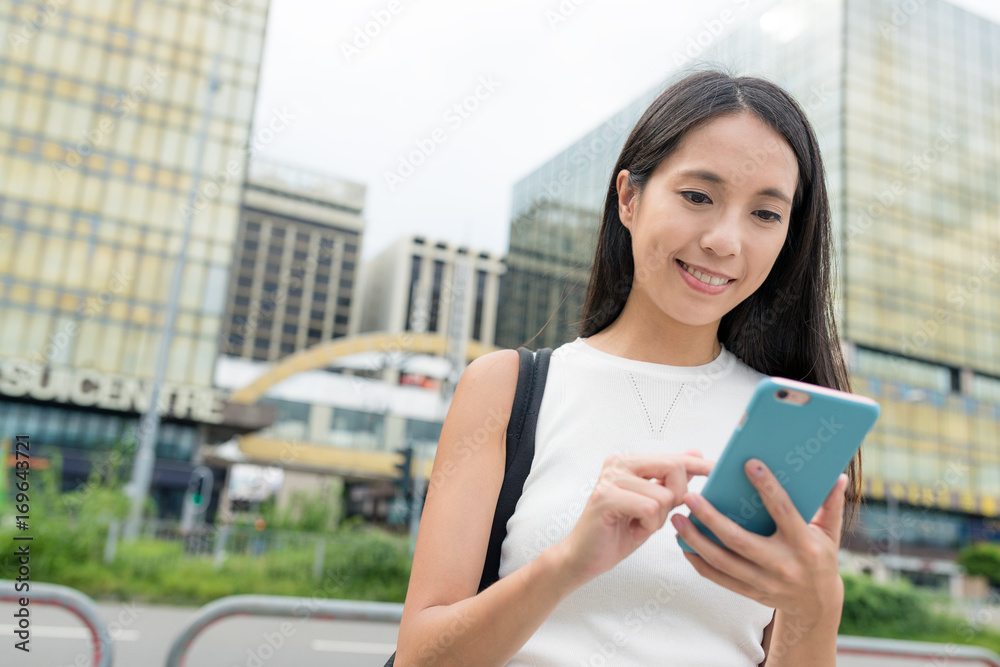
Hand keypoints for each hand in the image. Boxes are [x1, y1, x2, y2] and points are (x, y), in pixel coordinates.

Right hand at [553, 449, 713, 586]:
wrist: (583, 558)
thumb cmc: (616, 532)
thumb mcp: (650, 505)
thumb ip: (668, 480)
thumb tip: (694, 452)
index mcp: (628, 461)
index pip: (672, 458)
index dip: (698, 464)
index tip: (719, 468)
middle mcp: (618, 463)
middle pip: (673, 468)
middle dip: (678, 496)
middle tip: (660, 515)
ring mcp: (610, 478)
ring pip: (664, 494)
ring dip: (660, 518)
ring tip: (640, 523)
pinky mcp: (606, 497)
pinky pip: (651, 508)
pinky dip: (650, 524)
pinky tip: (634, 528)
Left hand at [671, 459, 847, 623]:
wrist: (817, 607)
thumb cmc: (821, 559)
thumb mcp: (830, 534)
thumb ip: (831, 505)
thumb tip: (838, 475)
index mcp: (804, 544)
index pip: (782, 510)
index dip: (767, 486)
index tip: (748, 464)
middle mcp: (782, 564)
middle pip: (739, 540)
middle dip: (711, 518)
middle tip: (690, 497)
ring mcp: (764, 582)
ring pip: (723, 561)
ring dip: (696, 540)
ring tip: (677, 520)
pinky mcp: (750, 593)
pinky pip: (718, 578)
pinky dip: (699, 562)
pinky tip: (684, 545)